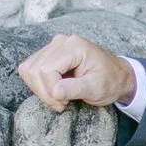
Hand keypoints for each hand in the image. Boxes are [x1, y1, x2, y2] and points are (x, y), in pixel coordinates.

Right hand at [18, 34, 137, 110]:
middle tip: (61, 104)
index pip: (46, 69)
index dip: (50, 90)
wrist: (117, 75)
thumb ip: (75, 89)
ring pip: (28, 69)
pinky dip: (37, 84)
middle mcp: (61, 41)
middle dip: (44, 92)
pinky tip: (53, 90)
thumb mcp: (97, 88)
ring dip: (39, 89)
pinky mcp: (48, 53)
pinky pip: (30, 69)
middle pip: (35, 70)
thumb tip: (54, 92)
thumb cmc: (110, 81)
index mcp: (74, 46)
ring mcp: (54, 46)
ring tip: (58, 98)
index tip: (64, 103)